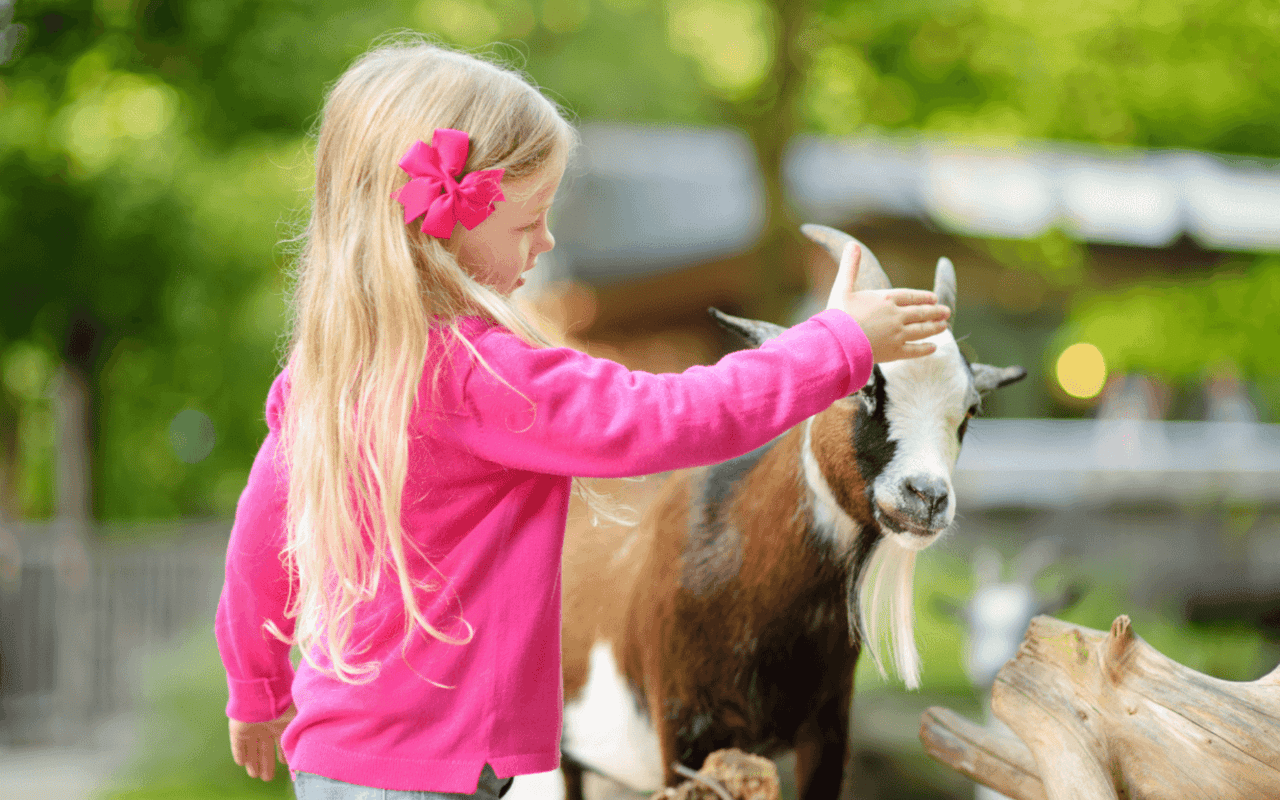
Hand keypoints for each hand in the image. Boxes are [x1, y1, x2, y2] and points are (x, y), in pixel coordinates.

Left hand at [229, 704, 295, 780]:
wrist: (263, 691)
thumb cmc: (283, 704)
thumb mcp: (296, 720)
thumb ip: (298, 735)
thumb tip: (302, 748)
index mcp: (281, 723)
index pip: (281, 743)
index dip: (283, 754)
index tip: (285, 763)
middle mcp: (266, 727)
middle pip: (265, 750)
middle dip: (266, 764)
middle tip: (267, 778)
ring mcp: (252, 728)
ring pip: (252, 749)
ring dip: (253, 763)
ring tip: (255, 775)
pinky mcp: (238, 730)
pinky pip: (238, 745)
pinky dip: (240, 754)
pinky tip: (241, 763)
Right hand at [825, 242, 950, 362]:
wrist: (837, 343)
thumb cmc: (838, 315)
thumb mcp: (842, 286)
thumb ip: (850, 266)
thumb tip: (852, 243)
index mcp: (886, 299)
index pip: (910, 296)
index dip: (923, 297)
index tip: (934, 298)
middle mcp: (896, 316)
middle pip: (920, 313)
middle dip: (935, 312)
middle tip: (946, 311)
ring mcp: (897, 334)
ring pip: (922, 330)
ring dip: (934, 328)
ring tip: (944, 326)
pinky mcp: (894, 352)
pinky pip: (915, 350)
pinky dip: (925, 349)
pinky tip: (934, 347)